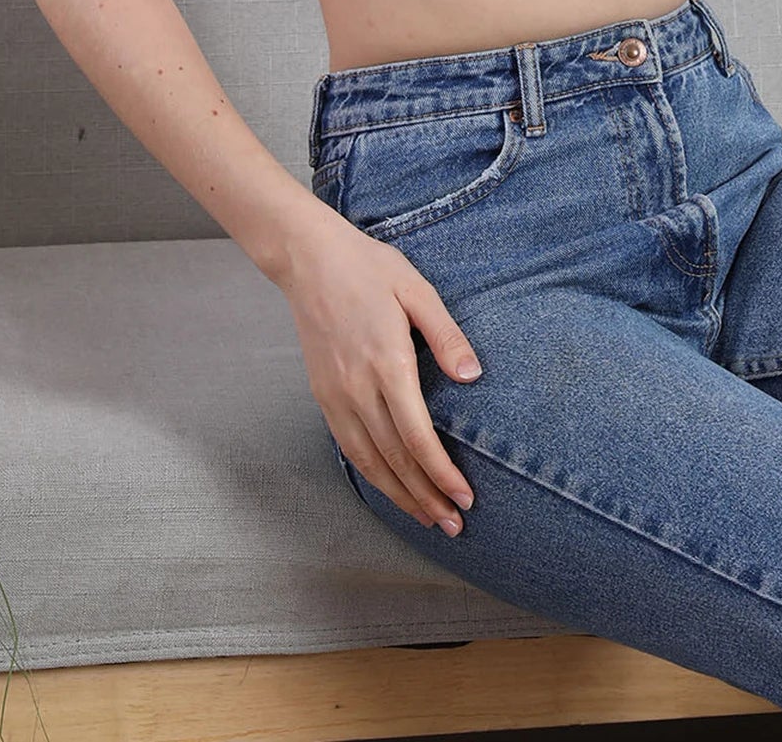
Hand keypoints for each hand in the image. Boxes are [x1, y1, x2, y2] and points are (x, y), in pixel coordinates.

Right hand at [281, 205, 480, 533]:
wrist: (308, 258)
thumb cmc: (368, 267)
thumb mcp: (416, 289)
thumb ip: (446, 335)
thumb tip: (473, 377)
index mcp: (386, 362)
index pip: (417, 435)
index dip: (441, 473)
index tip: (465, 497)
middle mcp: (357, 386)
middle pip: (394, 458)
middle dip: (426, 496)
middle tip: (454, 524)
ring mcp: (335, 393)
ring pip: (369, 460)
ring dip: (399, 494)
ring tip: (427, 518)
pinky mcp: (322, 394)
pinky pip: (349, 445)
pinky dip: (371, 473)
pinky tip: (389, 486)